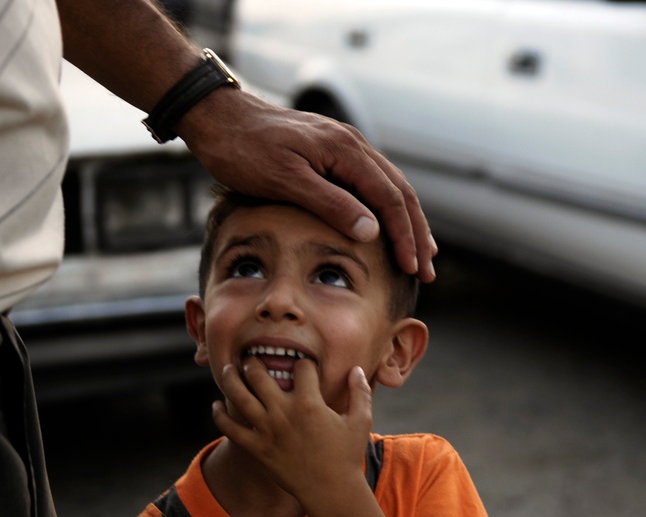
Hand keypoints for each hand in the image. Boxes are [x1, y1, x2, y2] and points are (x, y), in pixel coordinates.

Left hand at [179, 90, 436, 281]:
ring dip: (406, 222)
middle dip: (416, 233)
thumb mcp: (286, 181)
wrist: (217, 118)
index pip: (390, 198)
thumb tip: (373, 231)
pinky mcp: (329, 153)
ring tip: (419, 252)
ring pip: (388, 187)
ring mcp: (342, 147)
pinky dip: (385, 208)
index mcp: (346, 151)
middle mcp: (351, 145)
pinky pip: (369, 183)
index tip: (413, 268)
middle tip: (428, 270)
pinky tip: (384, 225)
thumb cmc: (244, 150)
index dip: (404, 236)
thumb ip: (331, 205)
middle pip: (399, 192)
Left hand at [211, 357, 373, 506]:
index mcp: (309, 403)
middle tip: (252, 357)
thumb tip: (357, 369)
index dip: (303, 362)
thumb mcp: (361, 421)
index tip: (303, 366)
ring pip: (239, 396)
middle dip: (254, 361)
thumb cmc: (347, 456)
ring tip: (230, 369)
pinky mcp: (257, 448)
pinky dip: (219, 415)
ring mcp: (267, 431)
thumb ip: (360, 392)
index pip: (300, 366)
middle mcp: (284, 413)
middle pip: (259, 374)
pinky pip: (230, 428)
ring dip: (231, 378)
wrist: (331, 491)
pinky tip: (217, 406)